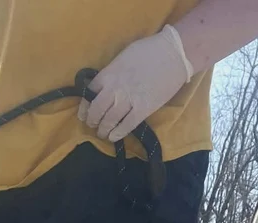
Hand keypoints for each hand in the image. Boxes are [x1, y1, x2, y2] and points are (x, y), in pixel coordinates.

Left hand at [78, 25, 192, 141]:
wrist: (174, 53)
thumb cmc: (149, 50)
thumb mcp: (123, 57)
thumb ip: (111, 72)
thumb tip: (104, 85)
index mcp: (108, 74)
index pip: (88, 95)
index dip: (84, 108)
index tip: (84, 115)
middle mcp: (114, 89)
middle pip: (96, 111)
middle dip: (92, 121)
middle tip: (94, 125)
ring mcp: (128, 100)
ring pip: (108, 121)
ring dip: (103, 130)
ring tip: (103, 133)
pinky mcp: (142, 109)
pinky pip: (125, 126)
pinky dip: (117, 134)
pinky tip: (113, 136)